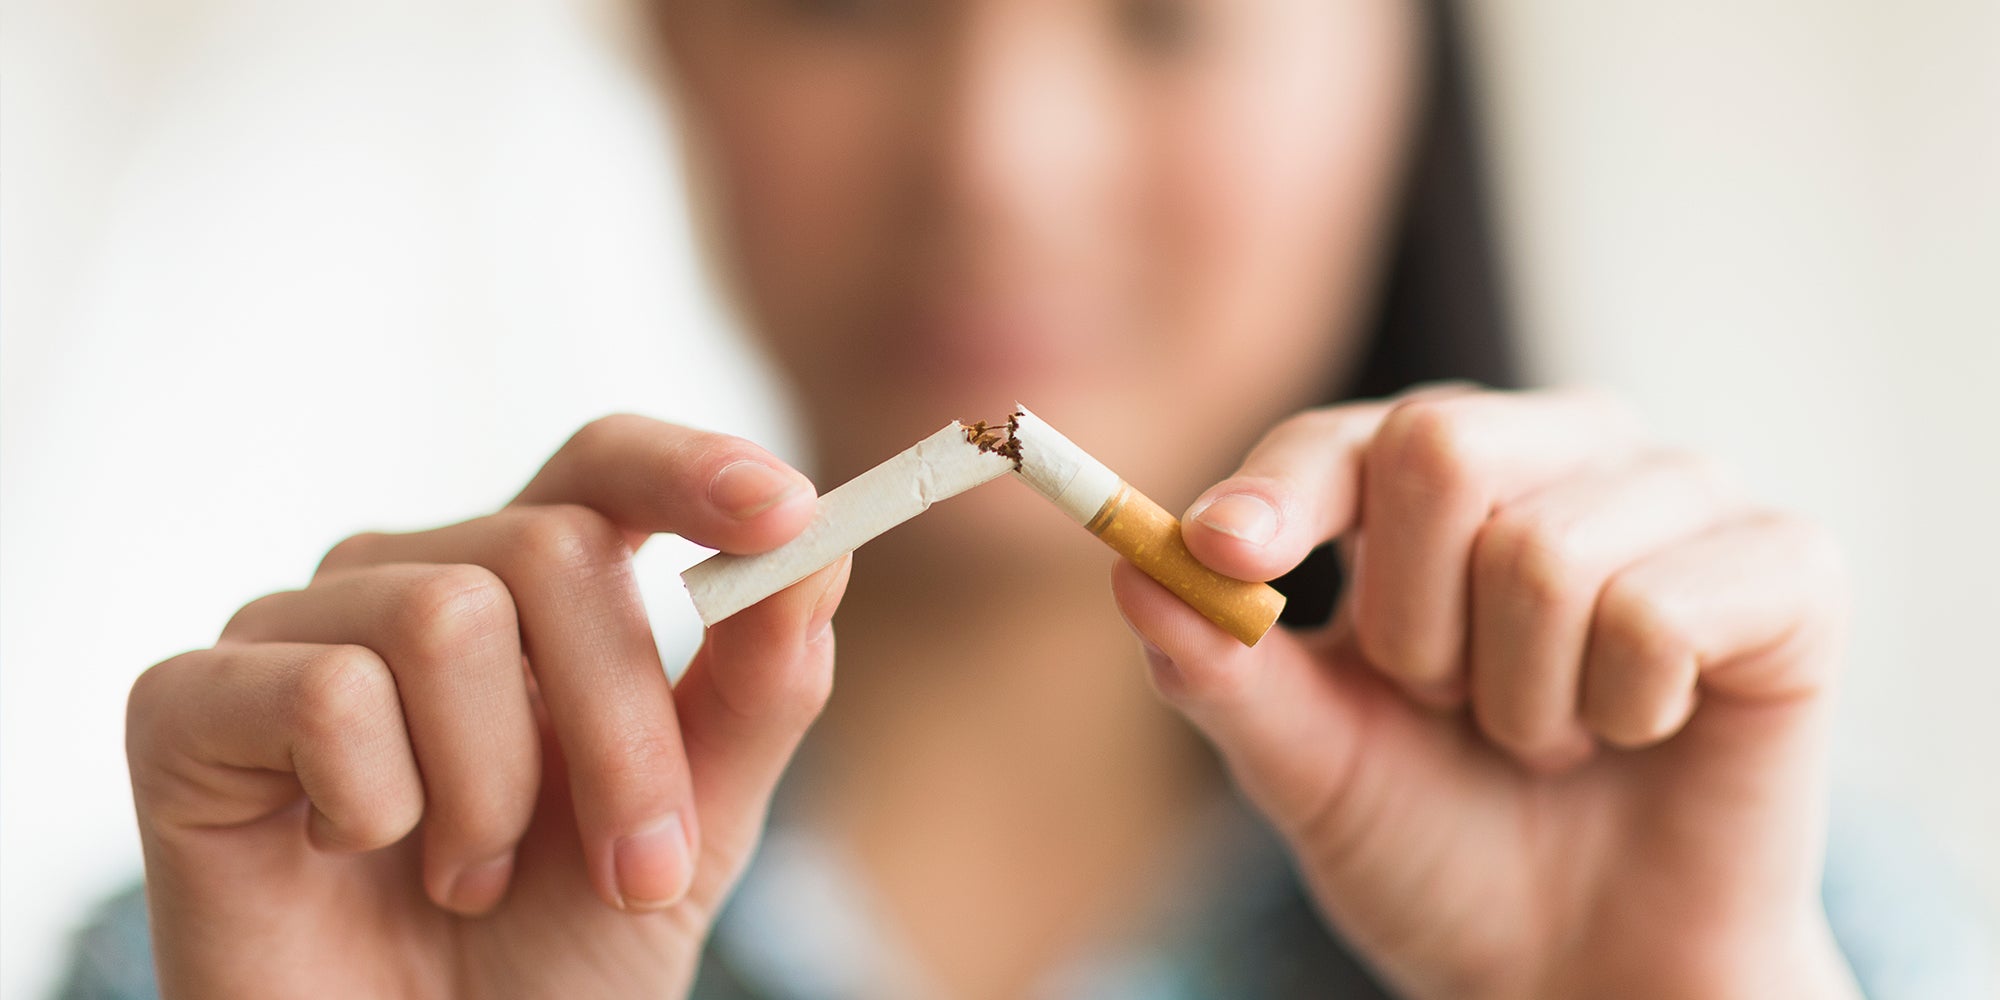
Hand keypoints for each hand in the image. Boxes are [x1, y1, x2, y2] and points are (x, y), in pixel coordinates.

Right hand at [126, 415, 848, 998]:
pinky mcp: (188, 705)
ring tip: (470, 879)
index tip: (787, 515)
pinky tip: (356, 857)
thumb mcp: (693, 828)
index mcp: (530, 589)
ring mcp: (294, 632)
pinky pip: (325, 695)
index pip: (604, 464)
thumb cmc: (554, 950)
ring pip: (444, 616)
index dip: (692, 468)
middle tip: (638, 870)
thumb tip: (822, 553)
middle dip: (624, 732)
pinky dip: (377, 809)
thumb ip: (757, 692)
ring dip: (496, 793)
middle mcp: (409, 579)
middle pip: (551, 548)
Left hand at [1113, 387, 1862, 998]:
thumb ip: (1223, 670)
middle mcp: (1565, 454)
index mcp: (1443, 480)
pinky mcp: (1788, 567)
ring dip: (1520, 700)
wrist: (1584, 971)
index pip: (1345, 440)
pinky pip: (1661, 608)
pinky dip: (1626, 710)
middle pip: (1442, 448)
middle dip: (1412, 630)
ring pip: (1545, 551)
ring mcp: (1682, 497)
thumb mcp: (1311, 767)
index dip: (1280, 493)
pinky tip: (1644, 735)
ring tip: (1549, 742)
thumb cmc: (1444, 848)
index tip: (1226, 552)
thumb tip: (1130, 565)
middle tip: (1452, 709)